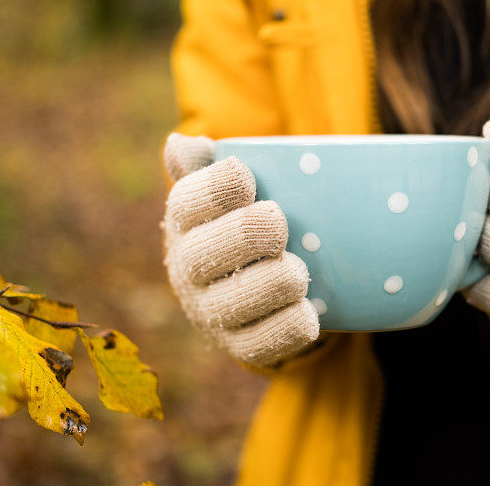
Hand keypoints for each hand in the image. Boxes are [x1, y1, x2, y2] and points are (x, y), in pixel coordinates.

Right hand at [162, 133, 318, 366]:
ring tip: (297, 270)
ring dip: (271, 282)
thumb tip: (180, 145)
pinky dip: (288, 328)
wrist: (255, 281)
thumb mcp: (228, 189)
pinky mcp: (240, 345)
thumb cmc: (244, 221)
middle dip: (245, 234)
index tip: (247, 178)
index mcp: (185, 223)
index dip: (216, 189)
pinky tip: (308, 311)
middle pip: (204, 254)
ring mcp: (211, 311)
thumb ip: (207, 163)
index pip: (186, 203)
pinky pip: (260, 345)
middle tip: (278, 222)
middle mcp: (188, 269)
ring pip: (232, 303)